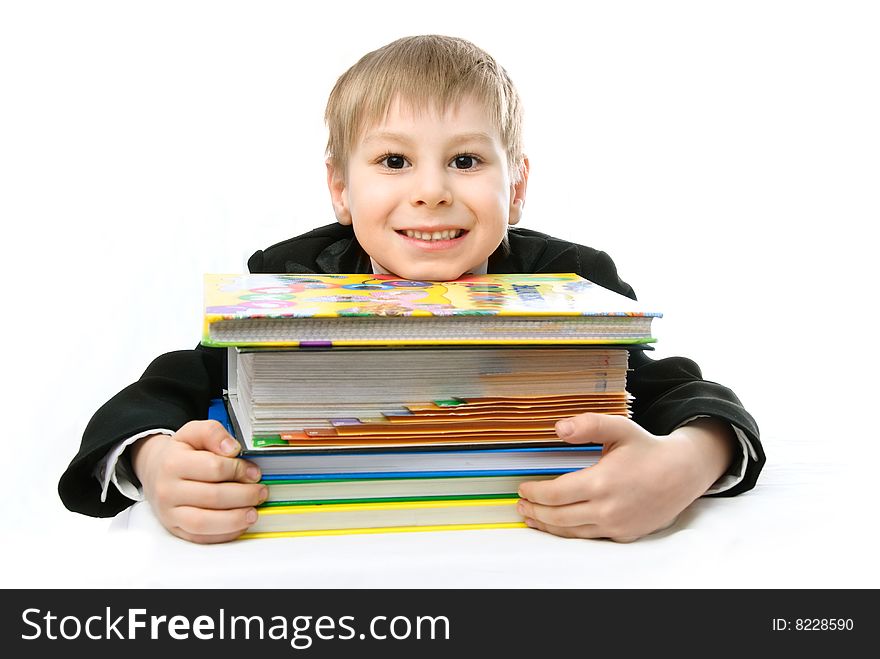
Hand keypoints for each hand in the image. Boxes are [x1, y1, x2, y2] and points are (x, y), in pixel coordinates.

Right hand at [131, 420, 266, 543]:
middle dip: (244, 495)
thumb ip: (213, 433)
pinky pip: (200, 538)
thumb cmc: (180, 452)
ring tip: (254, 513)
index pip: (214, 468)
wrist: (155, 471)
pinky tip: (239, 525)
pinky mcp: (175, 528)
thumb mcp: (193, 432)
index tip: (255, 472)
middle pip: (212, 497)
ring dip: (235, 520)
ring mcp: (169, 512)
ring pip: (204, 523)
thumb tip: (232, 448)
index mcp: (173, 463)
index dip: (239, 470)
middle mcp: (168, 490)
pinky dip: (224, 534)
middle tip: (261, 493)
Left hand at [517, 414, 734, 541]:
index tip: (523, 488)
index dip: (534, 493)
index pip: (555, 494)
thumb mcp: (619, 428)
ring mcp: (617, 525)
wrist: (683, 473)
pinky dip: (570, 532)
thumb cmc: (648, 449)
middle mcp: (608, 509)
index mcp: (602, 483)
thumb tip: (559, 427)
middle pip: (558, 517)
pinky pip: (590, 537)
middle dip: (535, 512)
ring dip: (547, 525)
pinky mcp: (624, 534)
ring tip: (532, 516)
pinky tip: (560, 525)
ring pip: (572, 532)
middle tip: (521, 504)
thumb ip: (588, 425)